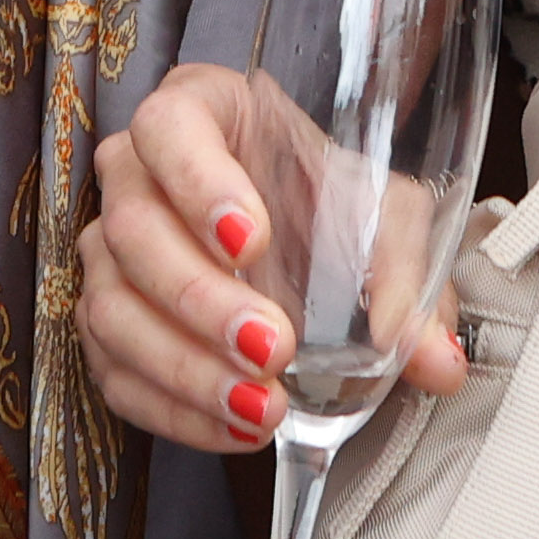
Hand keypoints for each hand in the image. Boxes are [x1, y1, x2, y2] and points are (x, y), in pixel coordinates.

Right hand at [79, 60, 471, 454]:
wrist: (303, 233)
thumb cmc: (326, 202)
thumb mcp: (383, 213)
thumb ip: (406, 273)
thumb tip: (435, 357)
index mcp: (200, 113)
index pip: (167, 126)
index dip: (197, 182)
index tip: (250, 240)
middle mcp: (138, 174)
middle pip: (132, 229)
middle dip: (201, 299)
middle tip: (271, 344)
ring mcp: (110, 251)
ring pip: (111, 307)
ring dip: (185, 367)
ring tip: (261, 404)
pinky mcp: (103, 321)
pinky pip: (113, 371)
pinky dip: (173, 409)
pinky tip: (234, 425)